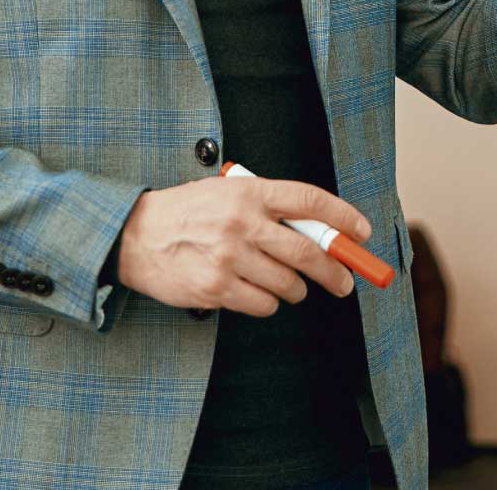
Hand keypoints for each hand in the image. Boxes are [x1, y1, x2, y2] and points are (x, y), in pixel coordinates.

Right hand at [116, 177, 372, 315]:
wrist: (134, 235)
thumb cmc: (187, 212)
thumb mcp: (228, 192)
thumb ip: (270, 208)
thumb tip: (320, 235)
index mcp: (249, 191)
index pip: (310, 201)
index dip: (343, 218)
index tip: (362, 232)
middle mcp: (242, 222)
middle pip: (308, 251)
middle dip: (335, 270)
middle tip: (344, 281)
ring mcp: (229, 257)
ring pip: (288, 284)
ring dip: (296, 290)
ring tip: (287, 285)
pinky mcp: (215, 288)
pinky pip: (263, 304)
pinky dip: (267, 303)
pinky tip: (253, 291)